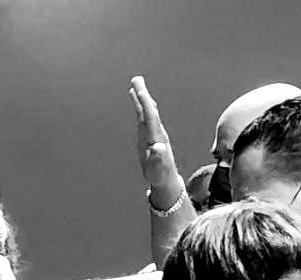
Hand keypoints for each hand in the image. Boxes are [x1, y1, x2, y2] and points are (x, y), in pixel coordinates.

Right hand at [129, 75, 184, 206]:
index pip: (150, 117)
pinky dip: (140, 105)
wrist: (164, 177)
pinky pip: (144, 115)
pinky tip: (137, 98)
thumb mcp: (158, 169)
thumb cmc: (160, 175)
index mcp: (156, 137)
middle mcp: (155, 130)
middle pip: (149, 109)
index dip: (145, 105)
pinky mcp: (148, 134)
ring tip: (135, 83)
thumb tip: (158, 147)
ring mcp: (151, 131)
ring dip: (141, 96)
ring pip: (147, 110)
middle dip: (143, 95)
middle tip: (136, 80)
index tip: (139, 92)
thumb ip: (159, 158)